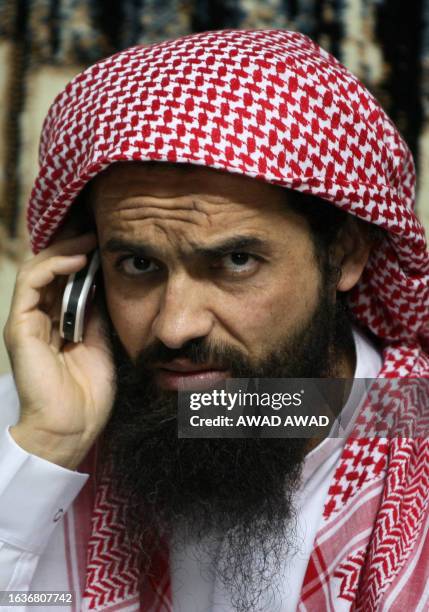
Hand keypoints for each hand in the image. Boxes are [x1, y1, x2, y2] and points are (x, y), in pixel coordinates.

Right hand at [3, 233, 115, 468]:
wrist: (73, 426)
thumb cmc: (87, 391)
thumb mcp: (99, 341)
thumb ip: (95, 313)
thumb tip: (101, 283)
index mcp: (55, 321)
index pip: (62, 277)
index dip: (79, 255)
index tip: (103, 238)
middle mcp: (37, 317)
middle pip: (48, 268)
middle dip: (71, 243)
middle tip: (95, 226)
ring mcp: (26, 320)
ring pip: (37, 269)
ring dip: (64, 248)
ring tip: (89, 238)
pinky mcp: (19, 327)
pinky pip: (30, 284)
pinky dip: (53, 266)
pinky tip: (78, 259)